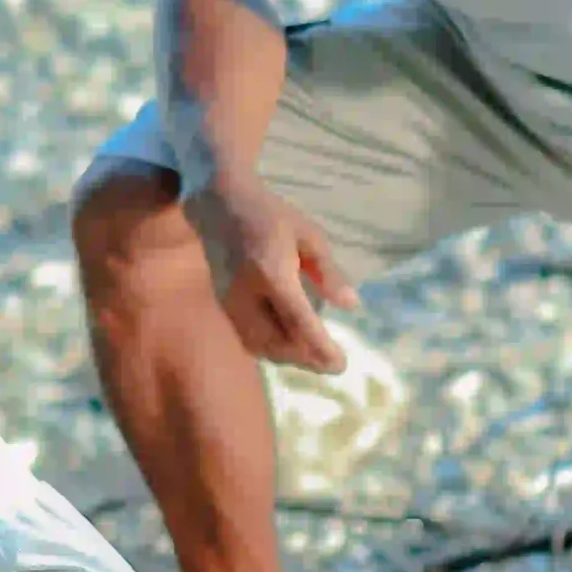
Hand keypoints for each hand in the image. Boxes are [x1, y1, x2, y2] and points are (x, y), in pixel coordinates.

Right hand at [187, 176, 357, 372]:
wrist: (219, 205)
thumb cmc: (270, 216)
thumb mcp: (308, 235)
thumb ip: (328, 271)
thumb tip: (351, 305)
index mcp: (270, 272)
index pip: (297, 321)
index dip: (320, 347)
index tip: (341, 364)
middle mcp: (245, 293)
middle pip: (276, 342)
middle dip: (307, 359)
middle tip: (333, 365)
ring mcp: (230, 303)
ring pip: (260, 346)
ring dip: (289, 358)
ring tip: (316, 359)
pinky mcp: (223, 306)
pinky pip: (248, 339)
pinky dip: (272, 349)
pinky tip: (291, 346)